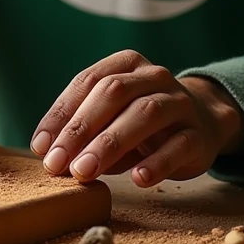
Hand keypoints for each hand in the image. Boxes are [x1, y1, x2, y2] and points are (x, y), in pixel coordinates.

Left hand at [30, 50, 243, 186]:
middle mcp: (154, 76)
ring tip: (85, 171)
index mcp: (126, 64)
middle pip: (114, 93)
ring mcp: (180, 103)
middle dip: (80, 129)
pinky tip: (138, 178)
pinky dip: (157, 162)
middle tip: (57, 164)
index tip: (41, 147)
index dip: (61, 113)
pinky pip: (179, 146)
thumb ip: (84, 132)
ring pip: (145, 114)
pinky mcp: (199, 134)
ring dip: (110, 144)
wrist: (203, 123)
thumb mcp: (111, 117)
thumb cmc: (141, 121)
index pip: (87, 82)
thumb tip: (52, 156)